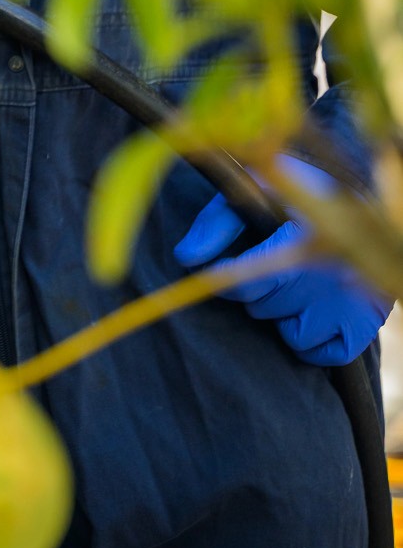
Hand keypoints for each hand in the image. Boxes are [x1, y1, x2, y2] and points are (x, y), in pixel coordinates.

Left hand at [174, 154, 389, 367]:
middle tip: (272, 271)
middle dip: (258, 293)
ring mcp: (348, 303)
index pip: (249, 279)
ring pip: (292, 334)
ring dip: (285, 316)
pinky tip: (313, 312)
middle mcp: (327, 272)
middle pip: (264, 308)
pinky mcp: (361, 328)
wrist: (360, 216)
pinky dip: (312, 341)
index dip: (228, 281)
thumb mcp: (255, 194)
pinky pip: (319, 354)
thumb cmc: (296, 202)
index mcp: (301, 233)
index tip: (218, 277)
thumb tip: (185, 257)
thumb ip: (217, 224)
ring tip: (296, 288)